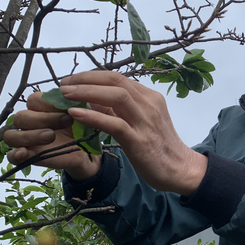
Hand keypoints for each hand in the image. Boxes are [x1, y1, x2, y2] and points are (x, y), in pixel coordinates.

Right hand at [4, 92, 102, 179]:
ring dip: (30, 135)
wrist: (89, 147)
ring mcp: (27, 140)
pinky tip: (25, 152)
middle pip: (21, 117)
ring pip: (11, 136)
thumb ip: (73, 102)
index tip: (68, 109)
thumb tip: (67, 91)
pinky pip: (11, 156)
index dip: (48, 104)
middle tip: (66, 122)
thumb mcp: (81, 113)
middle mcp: (30, 123)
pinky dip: (15, 154)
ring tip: (51, 136)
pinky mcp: (28, 156)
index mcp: (41, 108)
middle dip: (43, 119)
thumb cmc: (83, 126)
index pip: (33, 100)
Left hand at [51, 71, 206, 195]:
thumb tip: (91, 99)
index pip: (118, 78)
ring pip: (116, 96)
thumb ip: (118, 110)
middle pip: (116, 81)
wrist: (180, 168)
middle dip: (86, 79)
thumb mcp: (140, 122)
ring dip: (86, 92)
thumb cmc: (158, 146)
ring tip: (65, 94)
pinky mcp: (139, 140)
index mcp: (150, 97)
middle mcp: (149, 104)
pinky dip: (93, 116)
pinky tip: (75, 114)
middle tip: (64, 84)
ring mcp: (145, 121)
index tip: (72, 80)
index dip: (92, 76)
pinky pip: (115, 123)